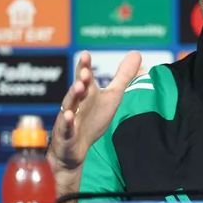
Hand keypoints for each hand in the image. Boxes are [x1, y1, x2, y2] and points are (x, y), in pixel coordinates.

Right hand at [48, 50, 141, 191]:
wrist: (75, 149)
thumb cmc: (92, 119)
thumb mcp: (112, 96)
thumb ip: (123, 76)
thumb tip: (136, 53)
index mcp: (87, 93)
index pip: (84, 77)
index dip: (85, 66)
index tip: (86, 54)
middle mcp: (76, 103)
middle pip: (78, 89)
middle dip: (81, 79)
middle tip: (86, 71)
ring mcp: (69, 118)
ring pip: (70, 105)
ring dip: (73, 95)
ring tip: (78, 86)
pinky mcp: (66, 135)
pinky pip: (66, 128)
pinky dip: (67, 122)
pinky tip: (69, 115)